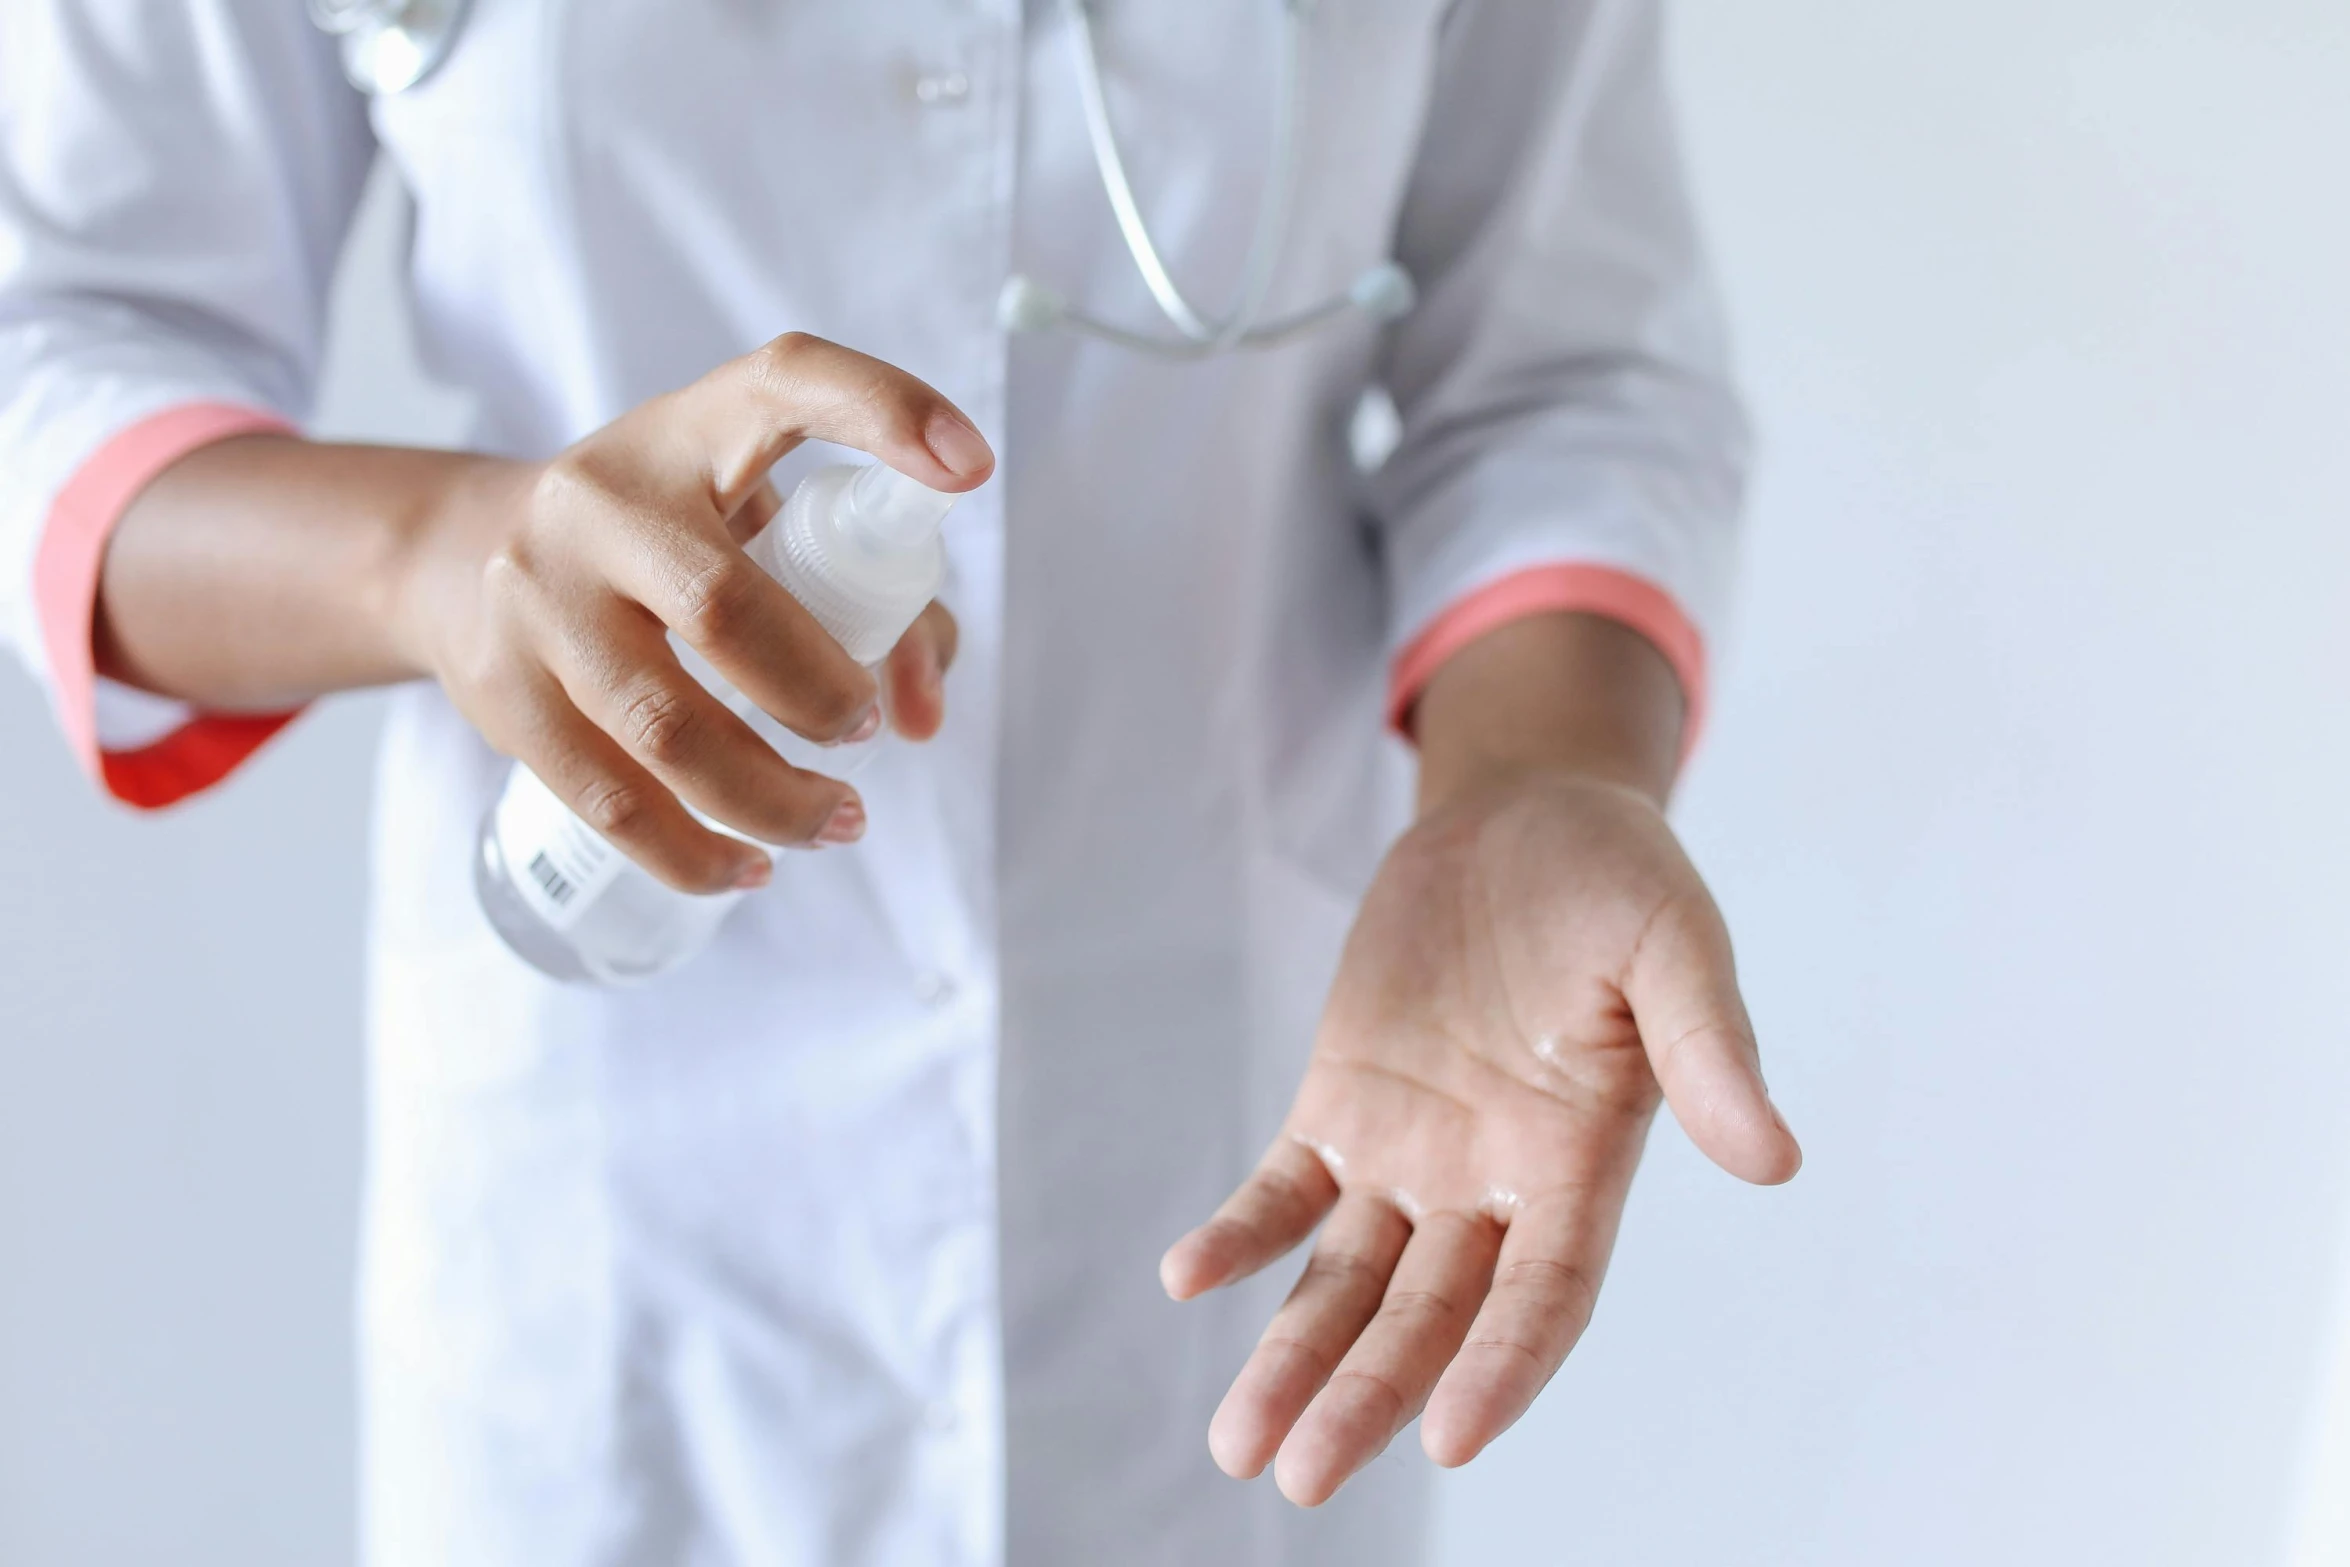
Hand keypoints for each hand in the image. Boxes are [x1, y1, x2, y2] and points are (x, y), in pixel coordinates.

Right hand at [392, 333, 991, 892]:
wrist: (466, 553)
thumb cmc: (667, 542)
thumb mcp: (758, 525)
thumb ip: (878, 600)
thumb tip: (923, 715)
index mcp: (689, 433)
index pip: (788, 381)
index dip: (885, 412)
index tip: (970, 468)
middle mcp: (601, 501)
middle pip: (725, 610)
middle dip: (820, 692)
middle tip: (865, 731)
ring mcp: (537, 597)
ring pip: (667, 730)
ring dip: (772, 801)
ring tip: (836, 824)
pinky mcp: (503, 691)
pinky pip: (608, 801)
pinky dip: (694, 853)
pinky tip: (748, 867)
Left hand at [1161, 765, 1799, 1505]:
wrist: (1527, 816)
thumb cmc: (1619, 881)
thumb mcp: (1675, 944)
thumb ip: (1708, 1047)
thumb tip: (1774, 1158)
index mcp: (1583, 1163)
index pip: (1545, 1294)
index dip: (1503, 1365)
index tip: (1450, 1435)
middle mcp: (1493, 1183)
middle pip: (1428, 1317)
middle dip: (1368, 1396)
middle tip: (1301, 1477)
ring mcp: (1411, 1150)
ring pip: (1346, 1282)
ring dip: (1294, 1359)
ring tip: (1240, 1444)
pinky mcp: (1341, 1103)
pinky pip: (1285, 1192)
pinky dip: (1241, 1235)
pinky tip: (1188, 1276)